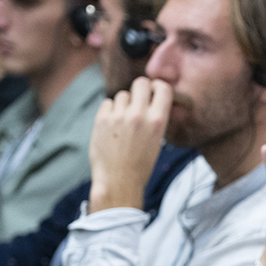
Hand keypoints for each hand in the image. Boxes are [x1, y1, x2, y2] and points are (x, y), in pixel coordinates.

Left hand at [87, 77, 171, 211]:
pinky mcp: (102, 119)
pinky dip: (110, 111)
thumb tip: (152, 100)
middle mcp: (139, 115)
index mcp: (157, 121)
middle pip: (141, 83)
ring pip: (122, 95)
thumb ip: (155, 119)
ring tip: (123, 122)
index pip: (163, 88)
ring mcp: (119, 116)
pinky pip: (107, 103)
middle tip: (138, 100)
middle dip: (140, 89)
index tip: (154, 90)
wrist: (118, 181)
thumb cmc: (140, 165)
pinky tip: (112, 126)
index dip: (158, 87)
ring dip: (123, 104)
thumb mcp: (156, 141)